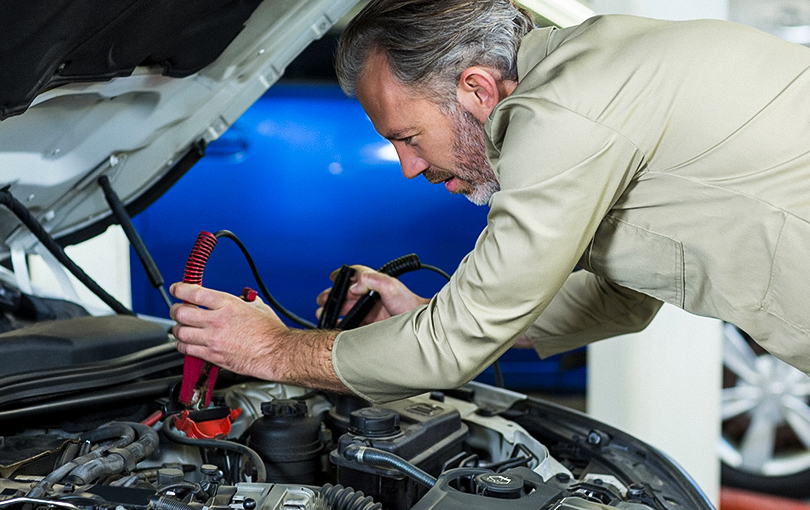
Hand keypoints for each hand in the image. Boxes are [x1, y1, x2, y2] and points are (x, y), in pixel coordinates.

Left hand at [170, 283, 347, 393]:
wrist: (276, 353)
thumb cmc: (271, 332)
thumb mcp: (258, 307)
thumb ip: (244, 301)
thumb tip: (241, 298)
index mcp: (228, 305)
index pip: (194, 293)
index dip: (180, 289)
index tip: (176, 289)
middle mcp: (217, 321)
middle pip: (181, 313)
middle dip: (176, 310)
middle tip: (178, 309)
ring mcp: (213, 340)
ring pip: (180, 332)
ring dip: (178, 328)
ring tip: (181, 327)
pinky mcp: (213, 356)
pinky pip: (188, 349)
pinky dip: (183, 345)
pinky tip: (187, 343)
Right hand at [316, 265, 429, 325]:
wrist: (419, 327)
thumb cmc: (410, 305)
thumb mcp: (392, 287)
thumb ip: (375, 280)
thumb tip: (356, 283)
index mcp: (376, 284)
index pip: (356, 275)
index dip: (343, 275)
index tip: (332, 277)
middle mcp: (372, 297)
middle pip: (347, 294)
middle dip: (333, 296)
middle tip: (322, 301)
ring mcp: (371, 311)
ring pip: (348, 309)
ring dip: (335, 311)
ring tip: (323, 315)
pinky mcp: (371, 325)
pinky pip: (353, 324)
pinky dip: (342, 324)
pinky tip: (335, 327)